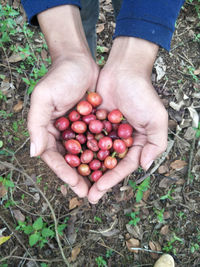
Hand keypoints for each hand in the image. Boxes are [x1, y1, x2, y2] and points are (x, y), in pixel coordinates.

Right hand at [27, 6, 98, 197]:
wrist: (79, 61)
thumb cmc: (59, 77)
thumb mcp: (43, 97)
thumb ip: (36, 125)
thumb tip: (34, 154)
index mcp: (48, 131)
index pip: (55, 157)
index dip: (64, 173)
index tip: (76, 186)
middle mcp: (63, 134)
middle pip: (71, 160)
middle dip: (80, 177)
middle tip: (91, 193)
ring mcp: (78, 130)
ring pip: (85, 155)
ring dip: (93, 170)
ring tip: (102, 185)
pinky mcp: (92, 124)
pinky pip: (97, 142)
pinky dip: (103, 153)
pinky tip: (111, 164)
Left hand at [87, 37, 167, 203]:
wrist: (123, 71)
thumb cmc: (142, 94)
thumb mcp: (156, 119)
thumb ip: (156, 143)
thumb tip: (145, 166)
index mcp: (134, 144)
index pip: (123, 166)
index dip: (111, 179)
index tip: (98, 190)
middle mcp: (118, 141)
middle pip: (106, 165)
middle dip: (97, 180)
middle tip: (86, 195)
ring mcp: (104, 133)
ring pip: (93, 155)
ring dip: (84, 168)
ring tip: (74, 182)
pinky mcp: (91, 123)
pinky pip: (83, 139)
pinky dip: (76, 149)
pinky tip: (67, 160)